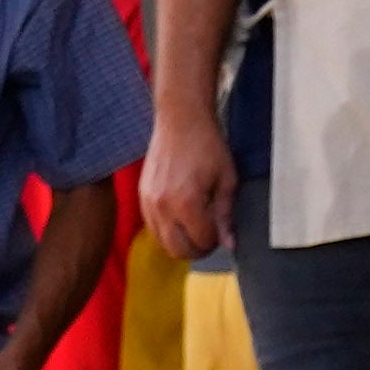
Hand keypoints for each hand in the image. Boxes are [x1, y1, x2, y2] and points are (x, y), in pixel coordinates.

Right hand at [134, 102, 235, 264]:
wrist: (181, 119)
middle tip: (209, 237)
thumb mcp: (226, 180)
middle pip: (178, 250)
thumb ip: (226, 215)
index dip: (215, 241)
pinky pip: (153, 227)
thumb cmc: (206, 145)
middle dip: (198, 248)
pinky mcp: (141, 195)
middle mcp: (163, 206)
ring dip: (181, 241)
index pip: (201, 241)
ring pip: (163, 242)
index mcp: (187, 203)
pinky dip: (167, 230)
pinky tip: (180, 217)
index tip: (221, 231)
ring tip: (195, 227)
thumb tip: (229, 243)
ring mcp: (148, 202)